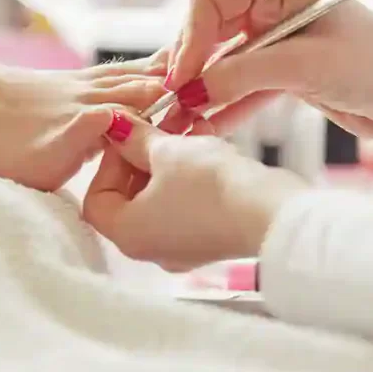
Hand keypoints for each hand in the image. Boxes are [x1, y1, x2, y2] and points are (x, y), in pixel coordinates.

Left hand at [83, 112, 305, 270]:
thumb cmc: (213, 186)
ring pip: (162, 194)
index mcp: (128, 234)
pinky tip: (205, 138)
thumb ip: (136, 138)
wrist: (274, 215)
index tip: (127, 134)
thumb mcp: (168, 151)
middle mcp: (150, 248)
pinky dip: (190, 172)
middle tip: (156, 123)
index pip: (97, 198)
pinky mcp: (210, 237)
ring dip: (169, 157)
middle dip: (142, 154)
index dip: (108, 161)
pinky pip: (187, 201)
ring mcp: (182, 246)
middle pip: (129, 196)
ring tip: (186, 123)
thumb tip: (115, 127)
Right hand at [164, 0, 372, 137]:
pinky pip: (238, 86)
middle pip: (209, 31)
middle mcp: (272, 6)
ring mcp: (274, 40)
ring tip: (176, 121)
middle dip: (188, 67)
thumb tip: (188, 91)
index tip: (179, 77)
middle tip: (168, 101)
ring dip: (200, 92)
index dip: (189, 37)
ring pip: (220, 63)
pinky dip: (221, 106)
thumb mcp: (303, 66)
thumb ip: (241, 74)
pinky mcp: (280, 72)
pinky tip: (201, 127)